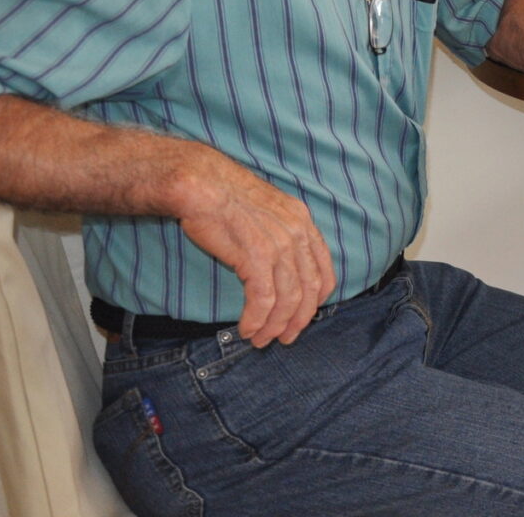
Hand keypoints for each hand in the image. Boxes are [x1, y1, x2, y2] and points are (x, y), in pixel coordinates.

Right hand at [172, 152, 335, 347]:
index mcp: (303, 221)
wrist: (200, 183)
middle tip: (283, 338)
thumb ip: (281, 235)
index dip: (315, 301)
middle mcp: (297, 233)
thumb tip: (281, 267)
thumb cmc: (225, 197)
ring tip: (260, 339)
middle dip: (298, 320)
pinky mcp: (256, 256)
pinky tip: (246, 329)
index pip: (323, 270)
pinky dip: (257, 319)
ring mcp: (279, 244)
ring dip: (274, 325)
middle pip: (309, 290)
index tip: (302, 318)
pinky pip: (263, 299)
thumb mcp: (268, 211)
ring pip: (288, 299)